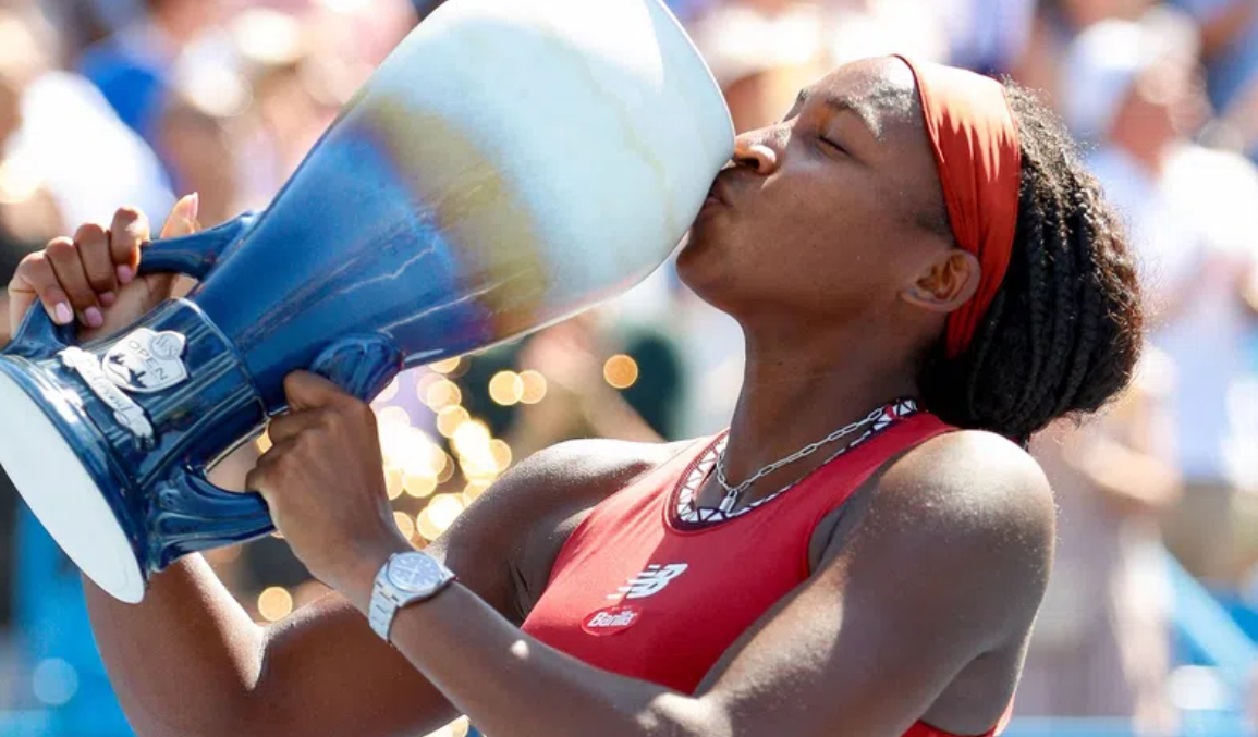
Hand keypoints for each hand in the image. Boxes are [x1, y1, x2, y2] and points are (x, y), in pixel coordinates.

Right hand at [6, 194, 199, 341]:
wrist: (91, 370)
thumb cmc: (129, 331)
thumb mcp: (158, 287)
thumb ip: (174, 244)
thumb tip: (190, 197)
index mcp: (124, 248)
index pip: (126, 215)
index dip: (127, 240)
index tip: (130, 274)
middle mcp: (91, 249)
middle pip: (92, 230)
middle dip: (102, 270)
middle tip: (109, 301)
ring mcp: (58, 259)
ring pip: (63, 246)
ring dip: (81, 286)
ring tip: (92, 317)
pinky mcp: (30, 274)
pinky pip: (36, 265)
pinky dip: (54, 292)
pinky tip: (64, 317)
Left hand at [247, 371, 409, 607]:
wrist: (365, 549)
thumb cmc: (362, 504)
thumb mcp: (361, 447)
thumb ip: (333, 424)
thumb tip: (292, 408)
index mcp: (352, 408)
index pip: (298, 380)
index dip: (294, 404)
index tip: (300, 422)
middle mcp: (327, 420)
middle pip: (278, 422)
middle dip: (287, 448)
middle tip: (317, 477)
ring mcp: (300, 446)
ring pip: (267, 453)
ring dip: (278, 475)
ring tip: (309, 495)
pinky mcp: (277, 474)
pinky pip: (255, 477)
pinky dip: (267, 496)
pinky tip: (295, 508)